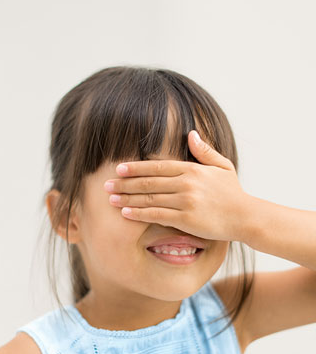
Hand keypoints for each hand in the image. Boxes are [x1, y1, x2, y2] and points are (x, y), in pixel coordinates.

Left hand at [105, 130, 251, 241]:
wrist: (246, 217)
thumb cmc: (232, 193)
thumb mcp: (223, 166)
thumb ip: (204, 151)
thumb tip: (191, 134)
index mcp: (192, 169)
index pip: (157, 167)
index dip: (136, 168)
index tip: (119, 168)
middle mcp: (186, 183)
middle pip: (148, 182)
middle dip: (124, 183)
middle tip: (106, 184)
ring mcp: (186, 201)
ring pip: (149, 198)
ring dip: (127, 198)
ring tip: (110, 198)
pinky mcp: (186, 219)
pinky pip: (156, 215)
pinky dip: (139, 213)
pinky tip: (125, 213)